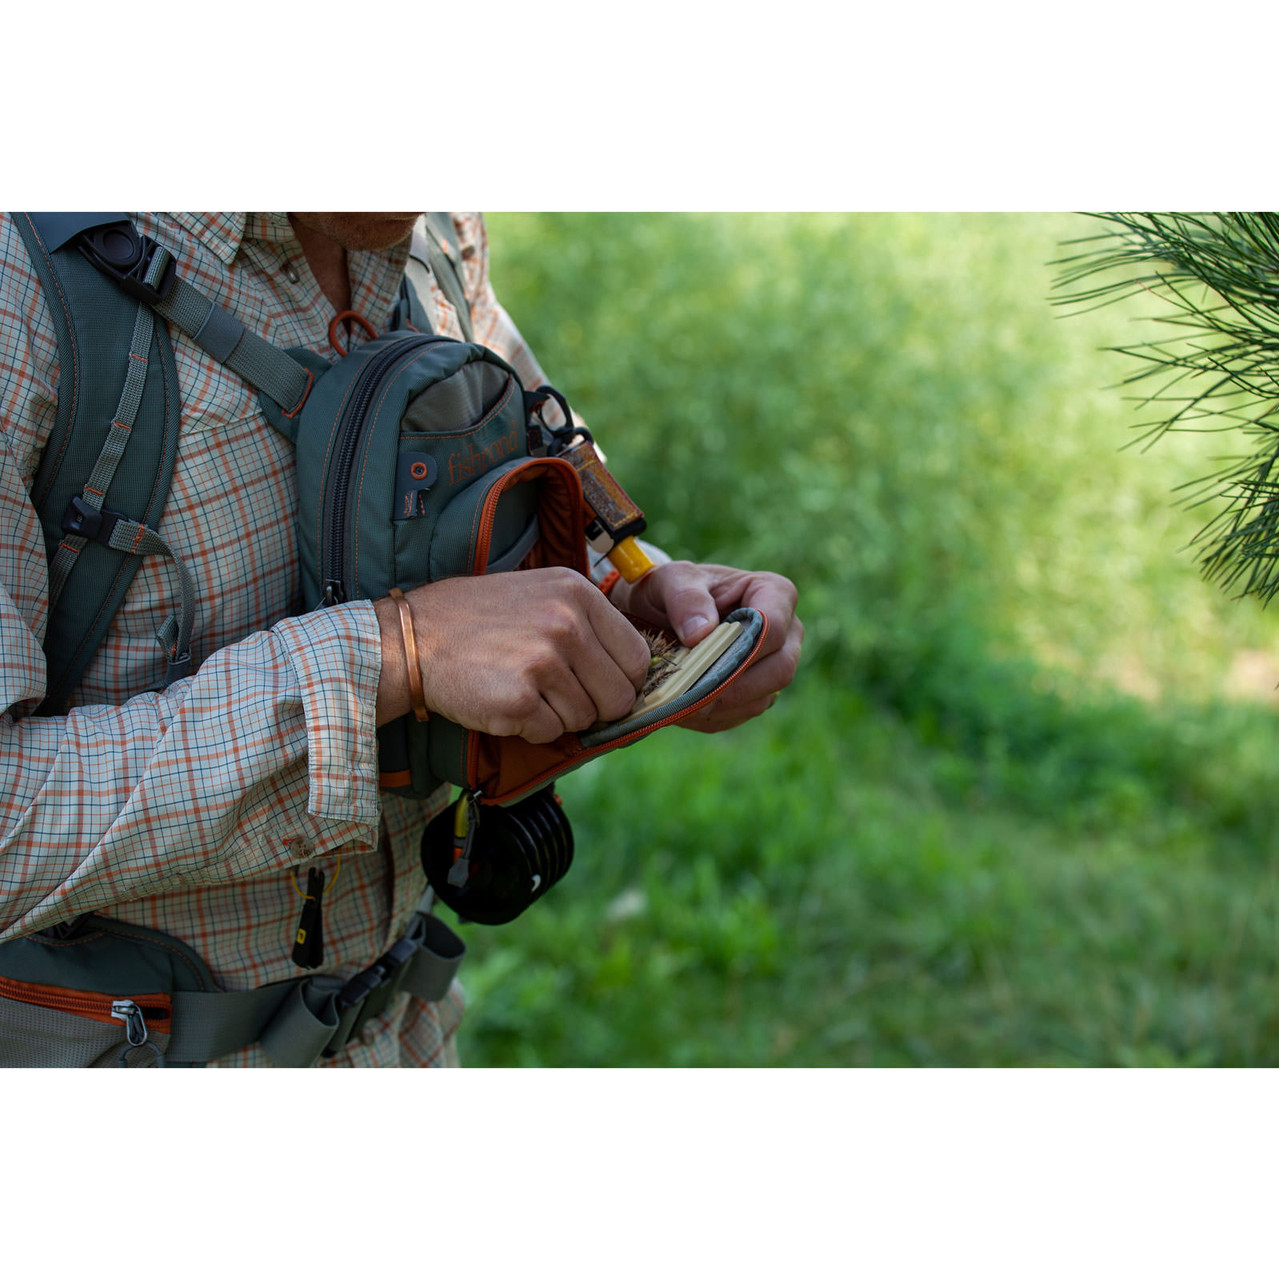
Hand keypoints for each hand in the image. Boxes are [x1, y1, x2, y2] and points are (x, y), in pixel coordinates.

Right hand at [376, 568, 649, 741]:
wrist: (413, 639)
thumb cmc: (479, 620)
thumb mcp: (541, 595)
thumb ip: (588, 624)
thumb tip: (633, 673)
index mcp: (578, 593)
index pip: (637, 657)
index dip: (621, 681)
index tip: (598, 686)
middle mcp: (566, 623)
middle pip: (619, 696)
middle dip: (594, 707)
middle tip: (557, 696)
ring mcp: (542, 661)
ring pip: (585, 719)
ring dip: (557, 716)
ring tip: (522, 689)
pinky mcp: (518, 700)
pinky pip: (550, 734)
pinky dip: (531, 730)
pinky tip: (506, 703)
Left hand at [610, 561, 801, 732]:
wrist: (660, 611)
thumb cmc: (672, 588)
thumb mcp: (670, 579)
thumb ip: (685, 598)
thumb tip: (701, 633)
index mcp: (774, 593)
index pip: (773, 628)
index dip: (742, 650)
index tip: (702, 661)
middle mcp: (786, 632)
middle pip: (779, 670)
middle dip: (733, 688)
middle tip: (690, 696)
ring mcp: (775, 665)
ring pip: (761, 699)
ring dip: (719, 707)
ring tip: (679, 703)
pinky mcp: (758, 692)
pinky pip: (743, 714)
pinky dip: (712, 717)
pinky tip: (683, 708)